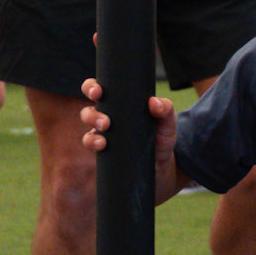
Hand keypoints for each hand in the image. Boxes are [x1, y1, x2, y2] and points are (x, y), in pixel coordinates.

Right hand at [80, 78, 182, 200]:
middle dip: (91, 115)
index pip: (99, 92)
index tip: (97, 92)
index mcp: (118, 106)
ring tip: (104, 140)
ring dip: (92, 136)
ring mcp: (104, 137)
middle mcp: (107, 119)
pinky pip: (92, 148)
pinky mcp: (104, 154)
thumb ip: (166, 110)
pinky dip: (94, 146)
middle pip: (88, 112)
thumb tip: (154, 102)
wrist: (162, 167)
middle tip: (105, 123)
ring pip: (88, 133)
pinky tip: (102, 148)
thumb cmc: (161, 138)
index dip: (91, 88)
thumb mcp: (167, 123)